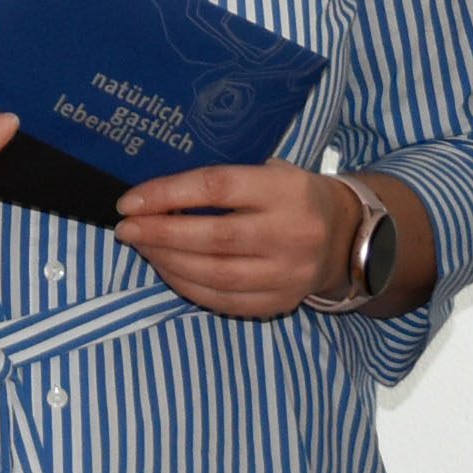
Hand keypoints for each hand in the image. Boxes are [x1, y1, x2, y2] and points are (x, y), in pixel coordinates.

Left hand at [113, 163, 353, 320]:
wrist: (346, 236)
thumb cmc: (293, 195)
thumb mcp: (272, 170)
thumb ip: (224, 181)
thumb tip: (155, 195)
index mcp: (285, 189)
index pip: (216, 188)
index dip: (167, 194)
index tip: (129, 202)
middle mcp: (290, 232)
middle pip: (212, 237)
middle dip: (160, 233)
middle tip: (126, 229)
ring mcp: (287, 273)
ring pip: (215, 274)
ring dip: (167, 261)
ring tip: (142, 247)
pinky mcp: (281, 302)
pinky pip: (223, 300)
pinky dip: (187, 286)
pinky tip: (166, 269)